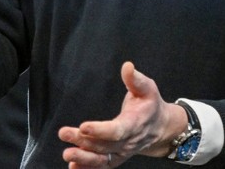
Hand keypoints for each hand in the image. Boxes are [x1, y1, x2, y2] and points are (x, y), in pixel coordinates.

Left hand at [58, 62, 186, 167]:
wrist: (161, 127)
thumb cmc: (150, 104)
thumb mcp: (147, 88)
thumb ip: (135, 79)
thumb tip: (127, 66)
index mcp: (135, 124)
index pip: (117, 130)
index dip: (100, 130)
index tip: (83, 126)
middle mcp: (128, 142)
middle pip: (104, 145)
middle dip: (83, 141)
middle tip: (64, 133)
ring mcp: (122, 152)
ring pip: (101, 159)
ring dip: (83, 158)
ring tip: (66, 153)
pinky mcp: (117, 157)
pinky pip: (102, 166)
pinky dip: (87, 168)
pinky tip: (72, 166)